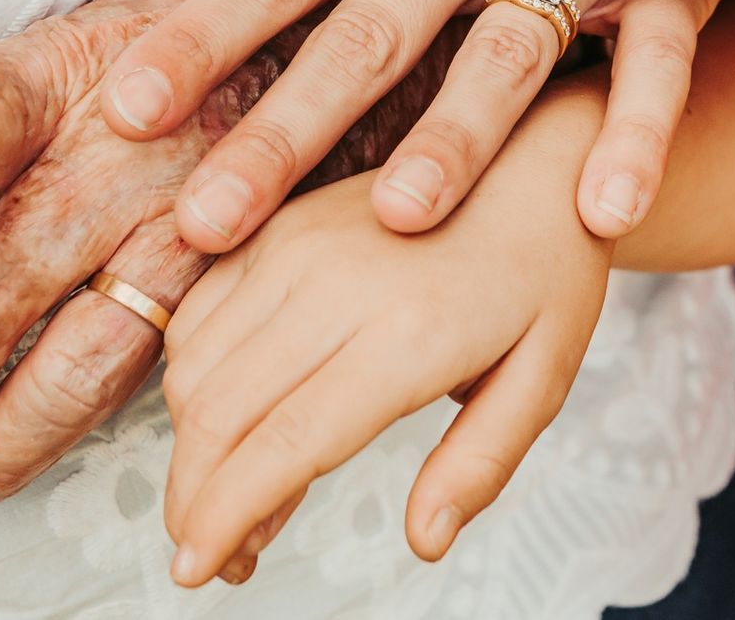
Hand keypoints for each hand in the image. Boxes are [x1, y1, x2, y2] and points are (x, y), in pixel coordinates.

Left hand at [0, 0, 461, 509]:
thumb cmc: (211, 12)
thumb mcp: (86, 35)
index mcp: (58, 69)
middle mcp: (119, 139)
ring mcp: (193, 200)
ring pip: (86, 354)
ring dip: (14, 436)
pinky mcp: (263, 246)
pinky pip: (183, 363)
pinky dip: (147, 433)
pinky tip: (101, 457)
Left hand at [97, 0, 734, 243]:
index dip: (202, 35)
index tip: (127, 111)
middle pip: (363, 31)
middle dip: (283, 131)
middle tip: (207, 222)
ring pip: (504, 50)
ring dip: (453, 136)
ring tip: (398, 222)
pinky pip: (657, 60)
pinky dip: (635, 130)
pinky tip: (605, 214)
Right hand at [161, 79, 610, 586]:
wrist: (532, 161)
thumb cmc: (544, 277)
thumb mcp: (543, 379)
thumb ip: (480, 464)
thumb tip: (423, 542)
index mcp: (409, 332)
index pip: (284, 441)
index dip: (224, 516)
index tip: (195, 571)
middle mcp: (336, 281)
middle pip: (218, 411)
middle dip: (195, 498)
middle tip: (216, 553)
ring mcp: (298, 244)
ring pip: (195, 366)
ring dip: (190, 445)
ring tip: (233, 497)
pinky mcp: (278, 226)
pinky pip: (200, 314)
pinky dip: (194, 381)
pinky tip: (232, 421)